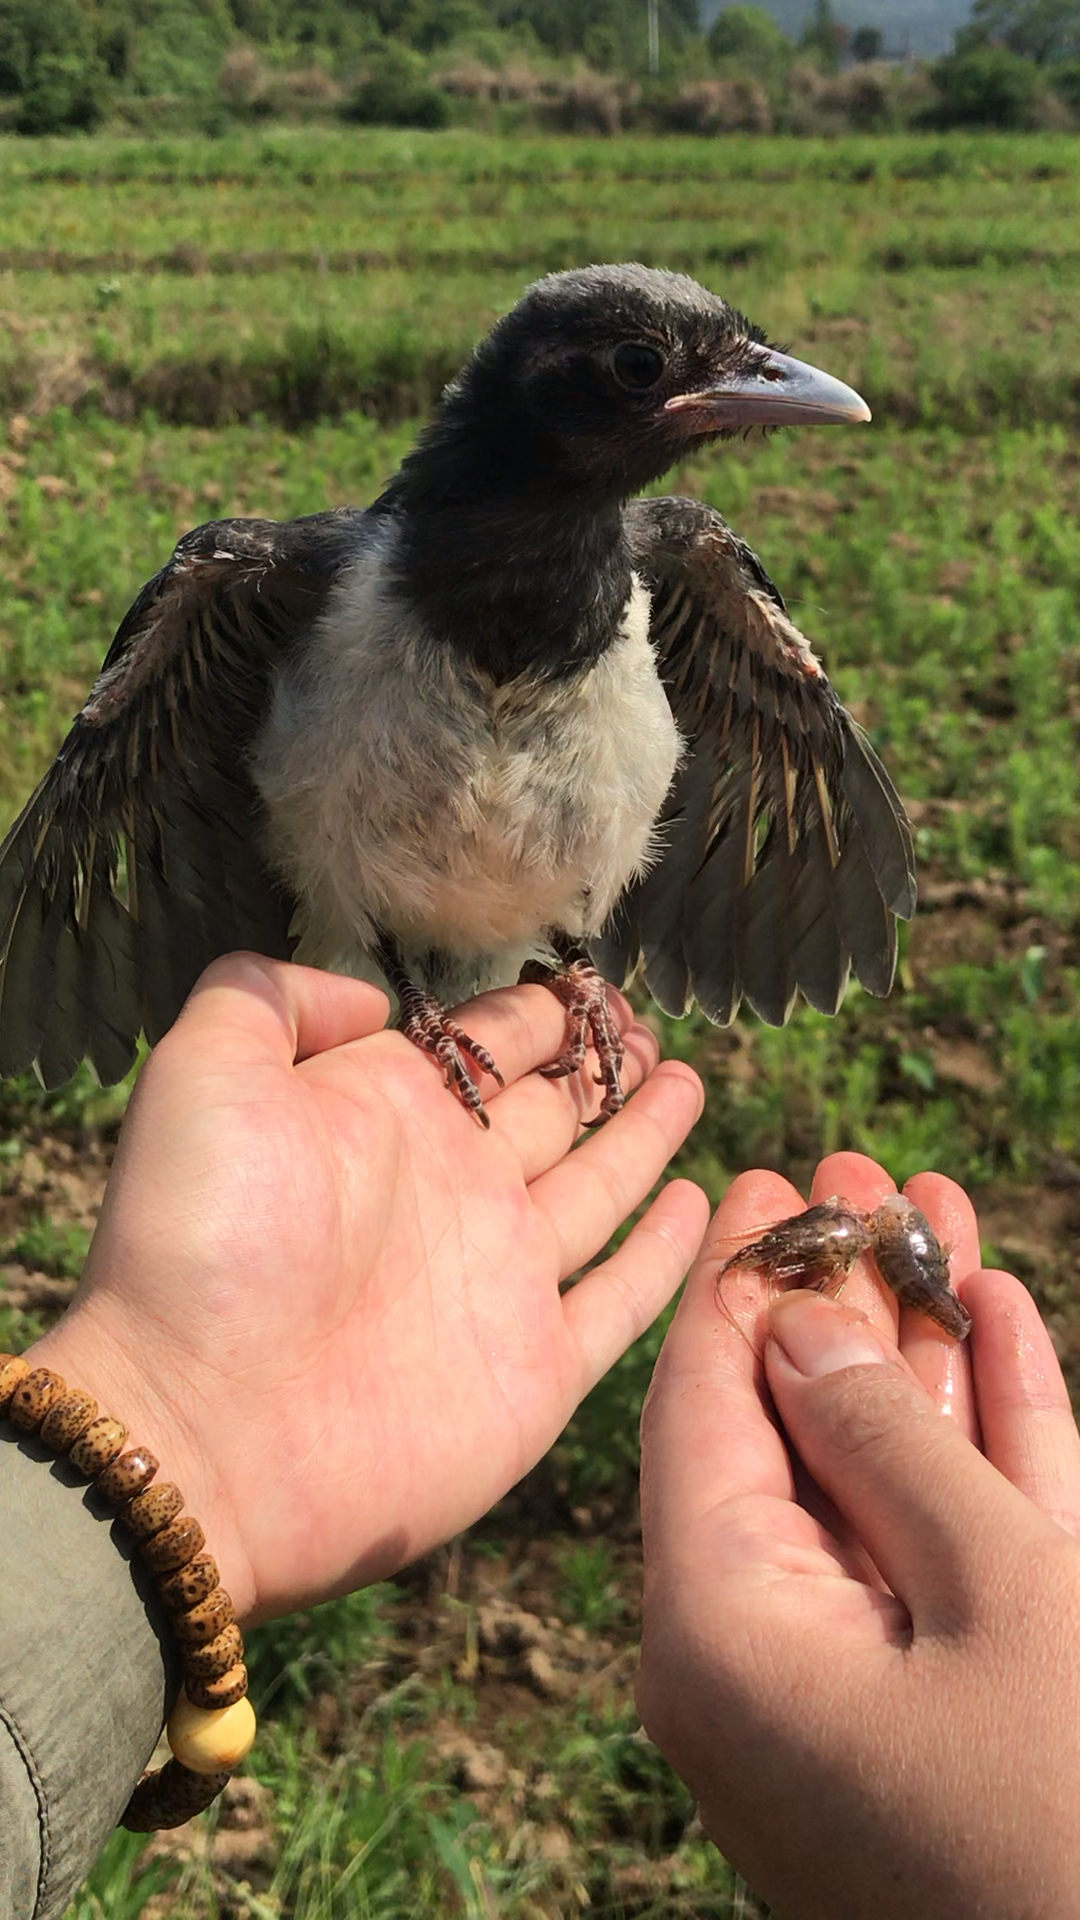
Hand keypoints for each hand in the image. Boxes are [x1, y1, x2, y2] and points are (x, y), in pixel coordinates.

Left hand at [30, 955, 707, 1624]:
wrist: (200, 1431)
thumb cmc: (197, 1246)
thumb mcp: (204, 1072)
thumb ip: (271, 996)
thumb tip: (371, 998)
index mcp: (387, 1115)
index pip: (485, 1044)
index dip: (539, 1012)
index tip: (588, 982)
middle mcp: (452, 1191)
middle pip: (550, 1111)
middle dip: (601, 1068)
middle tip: (652, 1033)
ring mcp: (499, 1283)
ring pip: (598, 1191)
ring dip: (643, 1137)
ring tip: (687, 1083)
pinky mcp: (536, 1370)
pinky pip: (620, 1300)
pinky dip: (662, 1255)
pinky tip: (695, 1203)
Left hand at [637, 1151, 1079, 1919]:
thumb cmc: (1068, 1809)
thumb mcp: (995, 1594)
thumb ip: (886, 1447)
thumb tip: (793, 1336)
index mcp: (718, 1632)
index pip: (701, 1411)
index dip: (737, 1283)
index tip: (765, 1181)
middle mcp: (751, 1660)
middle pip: (785, 1432)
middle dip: (839, 1302)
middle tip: (867, 1179)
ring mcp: (837, 1694)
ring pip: (872, 1482)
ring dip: (915, 1355)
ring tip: (942, 1218)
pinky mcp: (917, 1719)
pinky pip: (929, 1555)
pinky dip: (968, 1450)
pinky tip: (995, 1330)